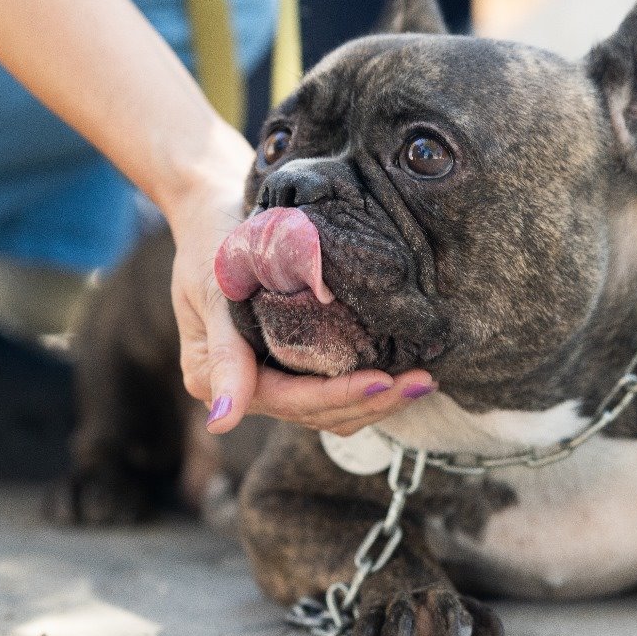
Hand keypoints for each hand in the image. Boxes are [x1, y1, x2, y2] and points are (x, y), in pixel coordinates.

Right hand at [166, 121, 435, 435]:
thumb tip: (221, 422)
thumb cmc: (212, 242)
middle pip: (316, 412)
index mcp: (213, 378)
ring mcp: (268, 381)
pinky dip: (366, 389)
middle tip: (424, 380)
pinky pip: (331, 392)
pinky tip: (402, 374)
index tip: (385, 382)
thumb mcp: (213, 291)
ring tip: (423, 380)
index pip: (290, 400)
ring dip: (376, 402)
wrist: (215, 213)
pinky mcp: (290, 366)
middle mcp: (243, 389)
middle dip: (372, 401)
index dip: (340, 395)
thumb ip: (223, 356)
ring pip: (329, 411)